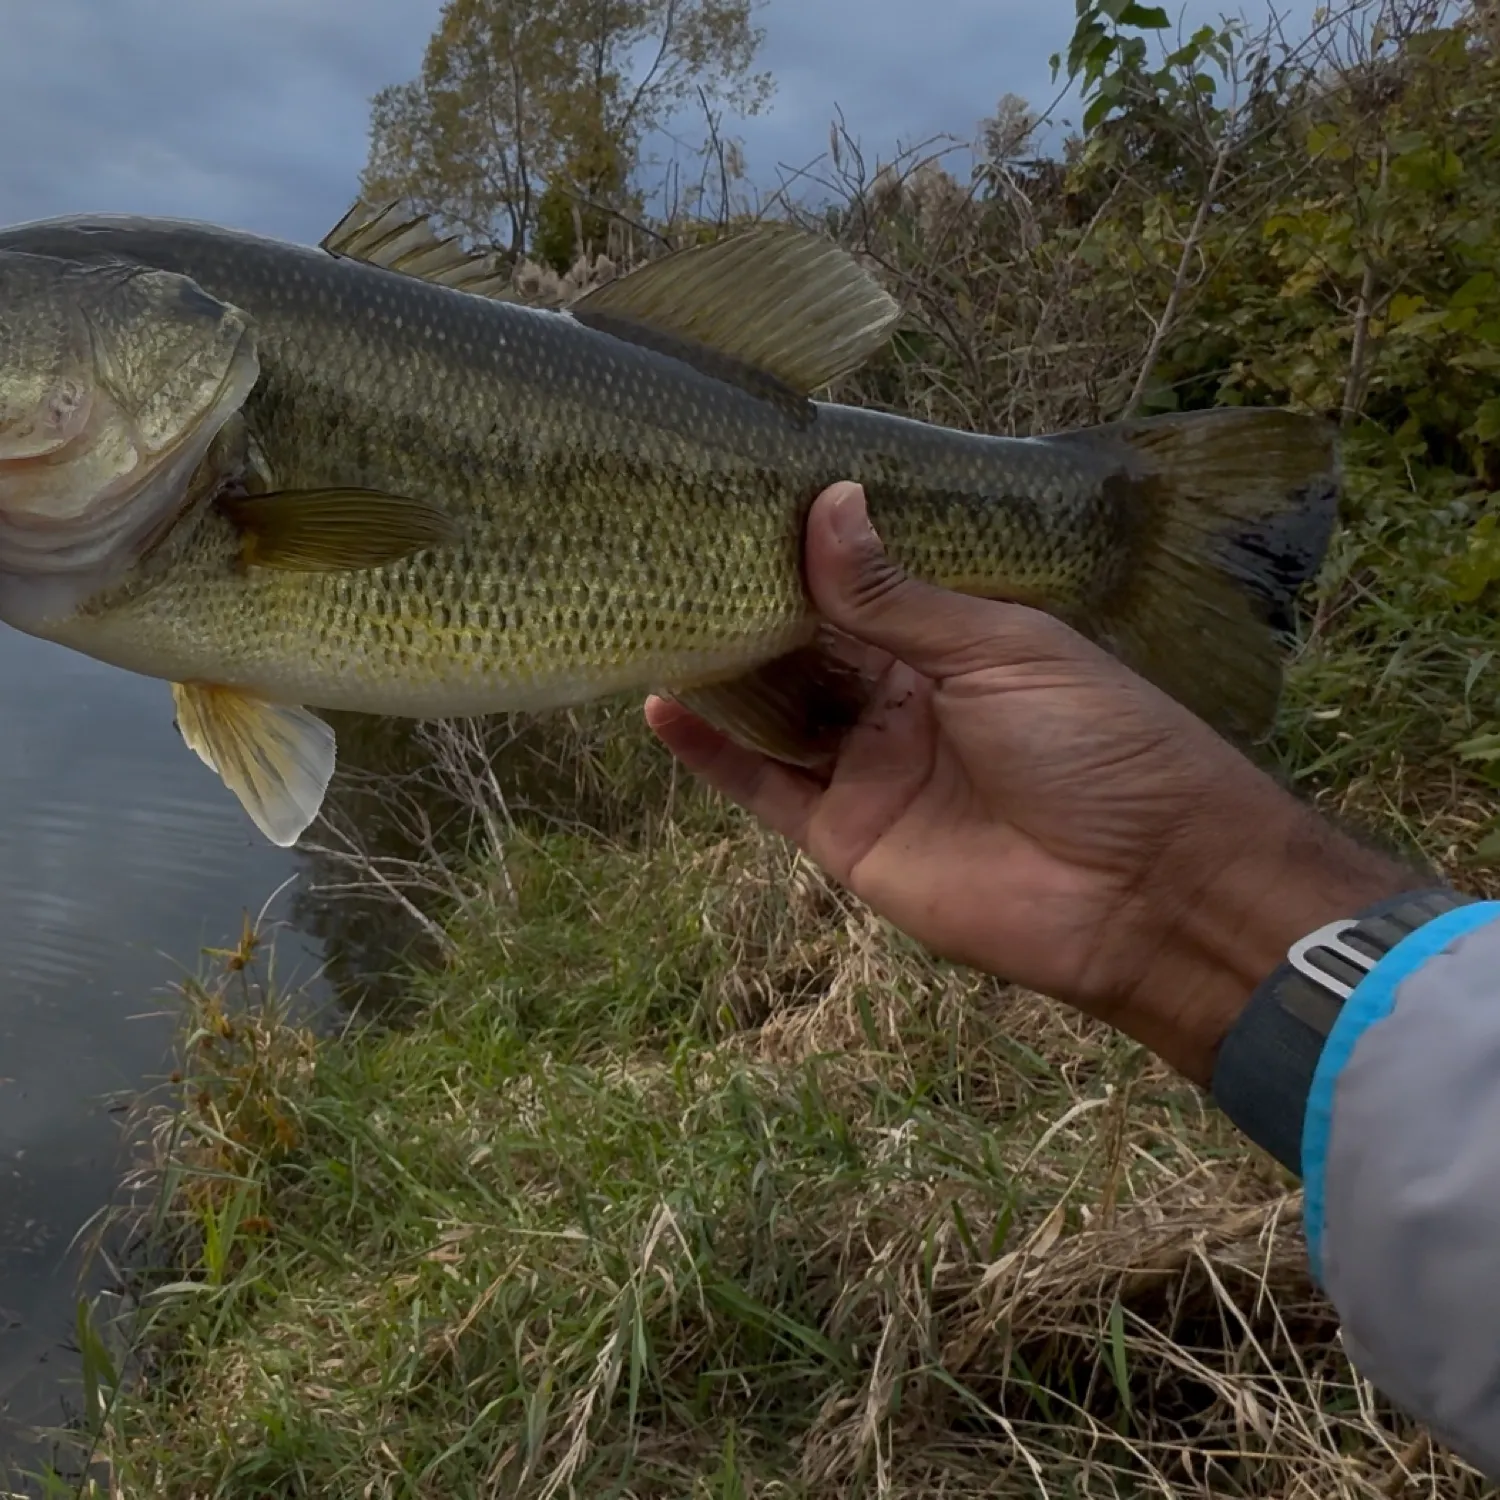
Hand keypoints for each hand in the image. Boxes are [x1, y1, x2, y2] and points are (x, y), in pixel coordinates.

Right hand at [646, 482, 1416, 1083]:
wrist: (1146, 892)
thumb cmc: (1100, 748)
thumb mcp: (1002, 653)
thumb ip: (900, 598)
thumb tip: (827, 504)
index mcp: (951, 643)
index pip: (858, 585)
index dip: (800, 549)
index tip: (731, 498)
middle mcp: (902, 699)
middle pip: (806, 646)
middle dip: (746, 604)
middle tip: (668, 549)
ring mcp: (870, 768)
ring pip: (775, 711)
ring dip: (719, 669)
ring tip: (647, 612)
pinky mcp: (845, 836)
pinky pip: (765, 786)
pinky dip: (712, 752)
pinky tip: (659, 703)